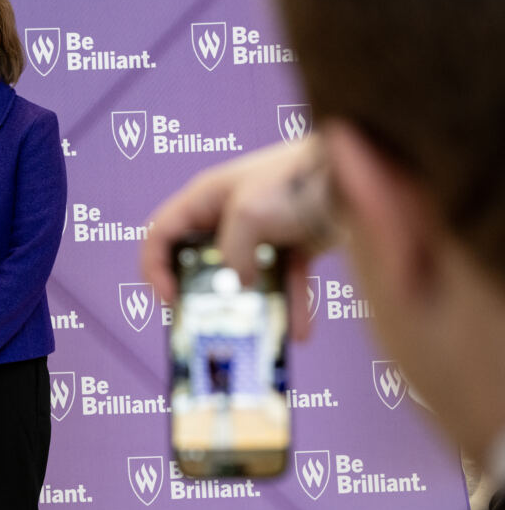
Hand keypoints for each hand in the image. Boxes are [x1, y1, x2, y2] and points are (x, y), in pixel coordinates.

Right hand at [140, 140, 338, 339]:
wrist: (355, 174)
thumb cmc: (295, 180)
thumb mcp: (249, 215)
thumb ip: (231, 254)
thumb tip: (237, 283)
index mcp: (205, 199)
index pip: (161, 234)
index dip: (155, 268)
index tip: (169, 301)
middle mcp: (227, 216)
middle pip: (200, 260)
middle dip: (200, 294)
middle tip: (203, 323)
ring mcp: (261, 232)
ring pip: (246, 277)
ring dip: (251, 307)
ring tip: (254, 335)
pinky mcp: (294, 244)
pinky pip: (285, 281)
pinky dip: (291, 305)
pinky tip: (299, 331)